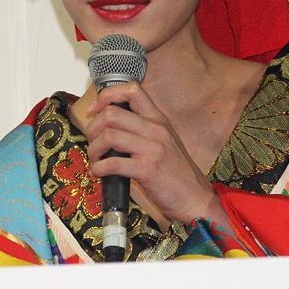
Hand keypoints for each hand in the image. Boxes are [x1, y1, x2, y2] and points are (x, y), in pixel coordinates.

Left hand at [85, 82, 219, 224]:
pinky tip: (100, 173)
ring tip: (96, 159)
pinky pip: (113, 163)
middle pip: (112, 113)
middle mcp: (156, 129)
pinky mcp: (148, 169)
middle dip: (92, 128)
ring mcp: (153, 148)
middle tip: (92, 141)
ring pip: (109, 135)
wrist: (195, 198)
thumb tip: (110, 128)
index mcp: (159, 120)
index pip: (132, 90)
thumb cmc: (177, 174)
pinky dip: (99, 168)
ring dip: (94, 148)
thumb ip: (142, 131)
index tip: (95, 109)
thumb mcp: (164, 142)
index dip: (107, 95)